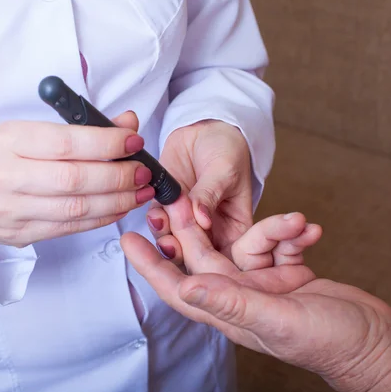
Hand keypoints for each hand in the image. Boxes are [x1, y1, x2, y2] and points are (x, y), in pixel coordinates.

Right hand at [0, 111, 154, 246]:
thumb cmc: (4, 157)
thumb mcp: (32, 133)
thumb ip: (82, 129)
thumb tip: (128, 123)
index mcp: (8, 139)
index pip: (65, 142)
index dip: (106, 143)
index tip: (133, 141)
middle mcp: (4, 174)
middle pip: (74, 179)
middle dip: (118, 176)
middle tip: (144, 171)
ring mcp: (10, 209)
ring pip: (76, 208)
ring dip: (117, 200)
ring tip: (141, 191)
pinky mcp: (21, 233)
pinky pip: (71, 227)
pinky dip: (102, 217)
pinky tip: (120, 207)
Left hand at [122, 197, 390, 391]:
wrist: (374, 342)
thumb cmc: (329, 342)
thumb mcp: (278, 319)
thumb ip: (232, 301)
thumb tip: (186, 286)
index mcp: (230, 312)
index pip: (178, 288)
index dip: (151, 265)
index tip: (128, 238)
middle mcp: (242, 296)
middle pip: (206, 256)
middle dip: (197, 227)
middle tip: (185, 197)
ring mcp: (265, 285)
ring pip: (251, 243)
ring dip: (273, 229)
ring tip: (298, 223)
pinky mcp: (288, 274)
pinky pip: (281, 244)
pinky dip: (293, 234)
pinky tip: (310, 231)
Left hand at [147, 120, 252, 260]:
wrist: (203, 128)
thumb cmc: (226, 149)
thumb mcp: (225, 171)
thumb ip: (210, 195)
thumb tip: (202, 219)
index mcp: (236, 229)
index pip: (227, 257)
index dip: (214, 263)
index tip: (201, 257)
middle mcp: (211, 231)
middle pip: (196, 255)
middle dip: (183, 252)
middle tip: (173, 244)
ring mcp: (187, 221)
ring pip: (174, 241)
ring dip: (165, 236)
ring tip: (163, 220)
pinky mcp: (167, 208)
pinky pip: (158, 222)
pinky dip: (155, 220)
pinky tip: (156, 212)